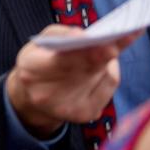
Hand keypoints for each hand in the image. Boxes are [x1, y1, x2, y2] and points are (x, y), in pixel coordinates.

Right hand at [6, 24, 141, 137]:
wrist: (32, 98)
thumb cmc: (38, 63)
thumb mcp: (37, 44)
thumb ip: (59, 34)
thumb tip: (84, 35)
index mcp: (31, 71)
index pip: (59, 61)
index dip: (78, 52)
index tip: (92, 40)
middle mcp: (47, 95)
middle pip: (84, 71)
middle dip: (101, 55)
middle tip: (119, 40)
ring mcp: (69, 108)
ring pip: (102, 77)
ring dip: (107, 59)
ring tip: (109, 46)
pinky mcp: (86, 114)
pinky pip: (109, 87)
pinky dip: (110, 72)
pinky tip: (103, 65)